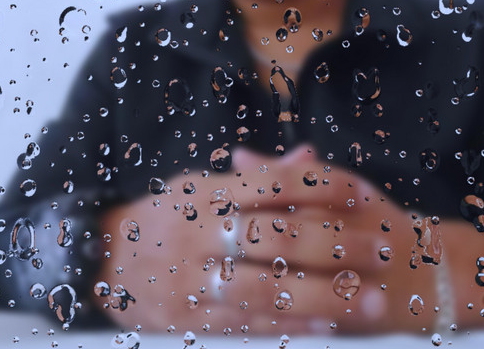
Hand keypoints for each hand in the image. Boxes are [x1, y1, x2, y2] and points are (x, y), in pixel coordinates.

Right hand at [94, 145, 483, 334]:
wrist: (102, 260)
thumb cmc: (164, 215)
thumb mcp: (201, 184)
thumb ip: (257, 176)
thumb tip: (309, 156)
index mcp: (207, 194)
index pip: (273, 184)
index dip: (321, 187)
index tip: (361, 193)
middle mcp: (203, 234)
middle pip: (278, 238)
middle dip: (336, 244)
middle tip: (381, 248)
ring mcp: (195, 280)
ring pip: (268, 289)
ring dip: (324, 296)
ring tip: (367, 299)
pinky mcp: (191, 321)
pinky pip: (246, 325)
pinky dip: (289, 326)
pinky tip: (326, 326)